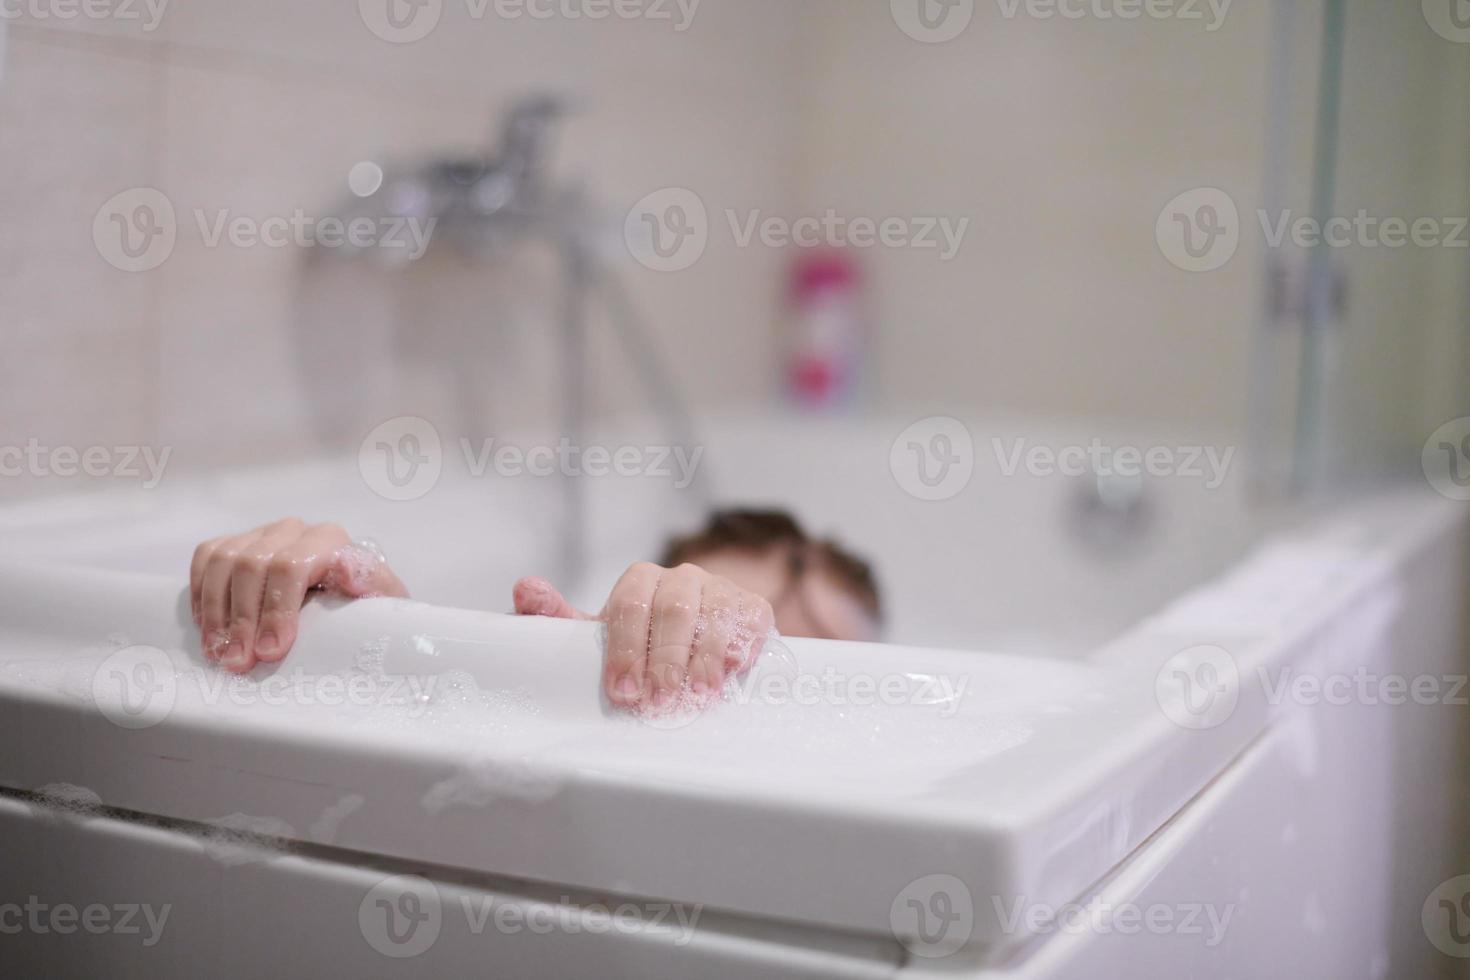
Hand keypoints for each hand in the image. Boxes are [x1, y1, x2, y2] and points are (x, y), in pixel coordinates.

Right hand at [189, 518, 408, 672]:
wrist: (348, 599)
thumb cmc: (362, 606)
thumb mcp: (380, 601)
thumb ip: (373, 586)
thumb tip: (350, 573)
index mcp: (330, 541)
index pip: (292, 566)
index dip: (276, 610)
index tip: (271, 652)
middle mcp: (294, 531)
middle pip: (252, 566)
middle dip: (243, 620)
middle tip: (239, 662)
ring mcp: (262, 534)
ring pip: (224, 562)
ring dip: (218, 613)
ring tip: (220, 653)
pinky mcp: (236, 543)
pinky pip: (206, 558)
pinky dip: (203, 594)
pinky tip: (208, 628)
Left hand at [514, 562, 775, 711]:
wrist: (697, 639)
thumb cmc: (641, 643)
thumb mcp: (600, 635)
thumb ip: (559, 619)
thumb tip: (523, 590)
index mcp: (639, 582)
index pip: (629, 607)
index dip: (625, 651)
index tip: (622, 691)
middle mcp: (680, 578)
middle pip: (672, 611)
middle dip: (664, 660)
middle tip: (659, 701)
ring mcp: (719, 590)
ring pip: (713, 615)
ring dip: (704, 658)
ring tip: (697, 697)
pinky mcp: (752, 607)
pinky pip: (751, 618)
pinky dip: (742, 642)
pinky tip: (734, 669)